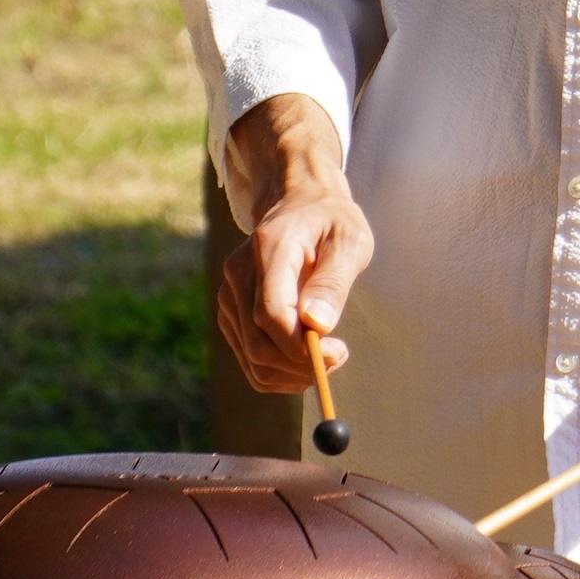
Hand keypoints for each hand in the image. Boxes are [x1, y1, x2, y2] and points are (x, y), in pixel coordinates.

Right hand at [216, 94, 372, 396]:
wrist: (300, 204)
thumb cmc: (332, 222)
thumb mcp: (350, 241)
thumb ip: (333, 282)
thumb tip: (317, 324)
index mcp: (269, 250)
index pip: (270, 314)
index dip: (301, 347)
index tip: (338, 352)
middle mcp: (239, 274)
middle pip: (258, 344)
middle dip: (299, 365)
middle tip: (338, 358)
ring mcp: (229, 294)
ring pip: (251, 357)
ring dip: (290, 374)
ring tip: (326, 358)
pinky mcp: (231, 311)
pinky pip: (247, 356)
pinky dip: (277, 370)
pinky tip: (305, 358)